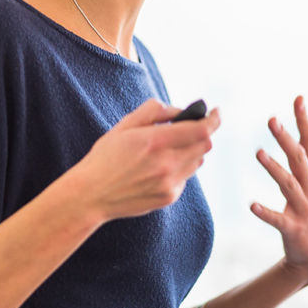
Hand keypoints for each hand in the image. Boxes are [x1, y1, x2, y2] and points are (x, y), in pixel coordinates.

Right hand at [74, 99, 220, 221]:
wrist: (91, 195)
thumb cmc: (105, 157)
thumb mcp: (124, 125)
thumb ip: (154, 111)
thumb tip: (179, 111)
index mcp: (155, 141)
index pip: (201, 129)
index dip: (214, 119)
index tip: (216, 112)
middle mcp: (167, 164)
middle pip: (205, 145)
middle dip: (202, 133)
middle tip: (191, 128)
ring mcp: (170, 183)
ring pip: (197, 161)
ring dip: (191, 150)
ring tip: (169, 148)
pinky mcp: (169, 197)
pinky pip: (186, 177)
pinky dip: (180, 167)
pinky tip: (159, 167)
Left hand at [251, 95, 307, 286]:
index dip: (303, 121)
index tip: (299, 98)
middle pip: (299, 159)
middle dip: (286, 139)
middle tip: (272, 120)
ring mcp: (303, 209)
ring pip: (288, 185)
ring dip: (274, 169)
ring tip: (258, 153)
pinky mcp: (293, 229)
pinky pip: (278, 219)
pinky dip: (266, 212)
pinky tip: (251, 205)